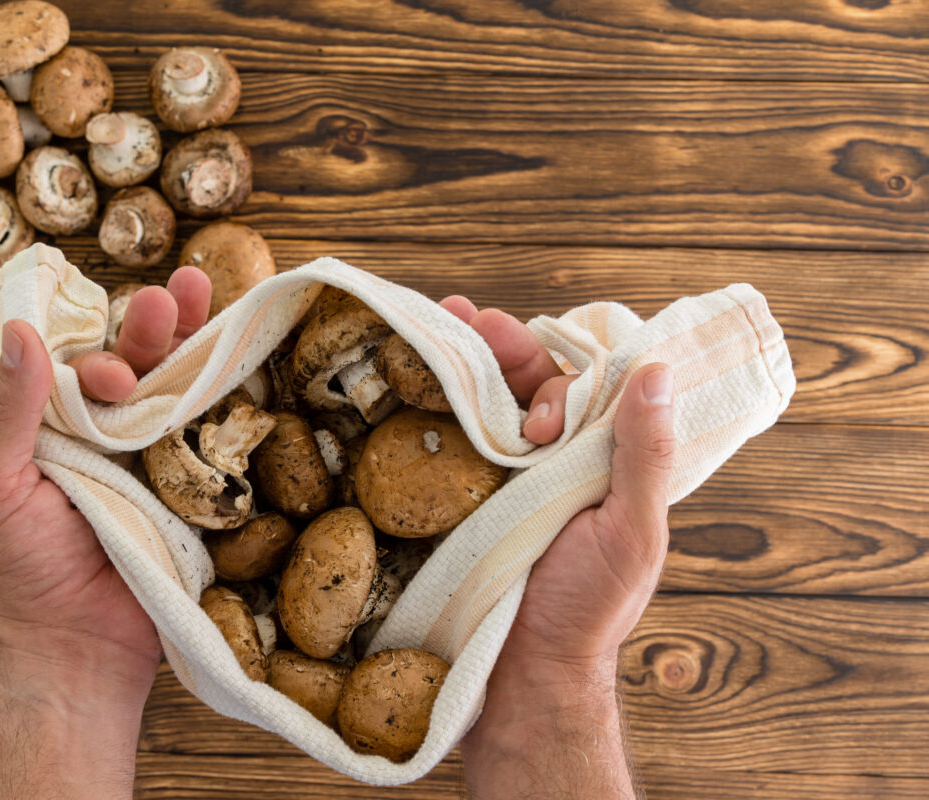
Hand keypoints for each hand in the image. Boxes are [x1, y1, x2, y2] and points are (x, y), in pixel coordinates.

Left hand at [0, 267, 211, 676]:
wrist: (79, 642)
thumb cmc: (22, 568)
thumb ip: (8, 413)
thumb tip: (22, 333)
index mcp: (51, 426)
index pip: (75, 365)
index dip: (96, 356)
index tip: (108, 377)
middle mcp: (103, 432)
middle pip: (133, 363)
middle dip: (151, 328)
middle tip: (170, 298)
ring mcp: (151, 456)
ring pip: (173, 386)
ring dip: (188, 340)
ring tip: (201, 293)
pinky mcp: (190, 483)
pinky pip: (208, 432)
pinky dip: (223, 391)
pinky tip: (238, 348)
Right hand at [444, 298, 674, 798]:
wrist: (521, 676)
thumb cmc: (587, 609)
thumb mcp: (631, 530)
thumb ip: (643, 453)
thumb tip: (658, 372)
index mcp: (590, 460)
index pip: (573, 387)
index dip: (552, 378)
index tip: (538, 419)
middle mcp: (540, 461)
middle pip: (518, 382)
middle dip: (495, 344)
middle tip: (464, 314)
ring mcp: (489, 477)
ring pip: (475, 402)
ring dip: (457, 358)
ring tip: (433, 319)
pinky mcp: (447, 498)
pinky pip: (436, 441)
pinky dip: (422, 402)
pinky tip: (402, 371)